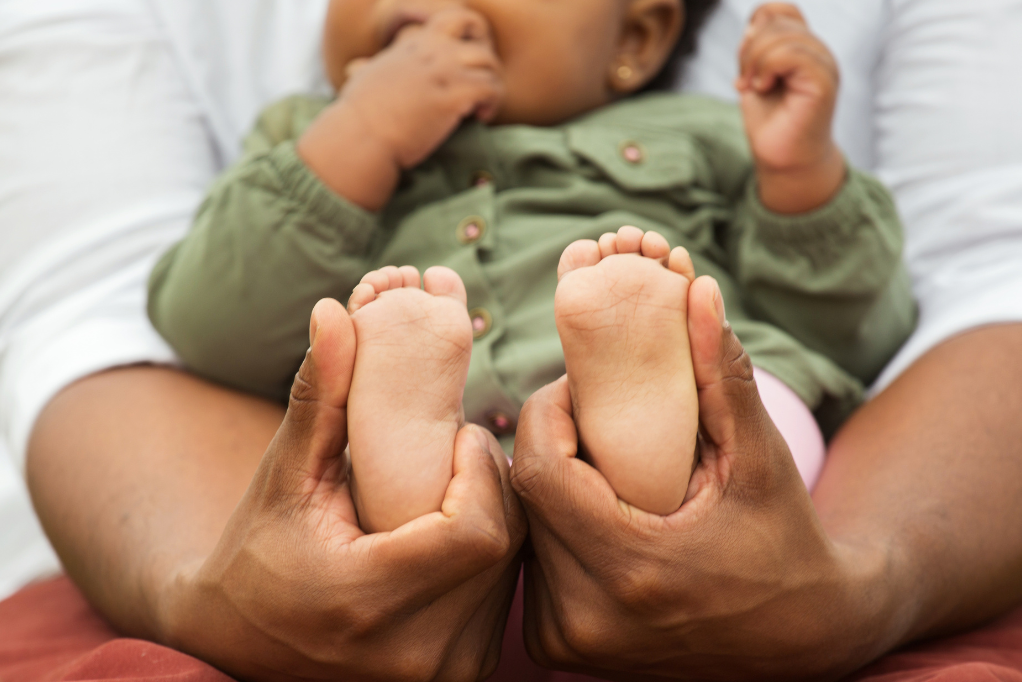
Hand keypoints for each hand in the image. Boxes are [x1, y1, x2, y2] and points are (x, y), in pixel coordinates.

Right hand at [162, 300, 525, 681]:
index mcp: (367, 602)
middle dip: (493, 486)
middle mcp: (415, 658)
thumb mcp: (282, 475)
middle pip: (505, 549)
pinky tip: (461, 525)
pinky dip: (495, 554)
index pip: (476, 532)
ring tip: (459, 484)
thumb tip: (334, 310)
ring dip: (499, 517)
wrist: (242, 644)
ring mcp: (441, 676)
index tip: (460, 435)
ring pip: (515, 573)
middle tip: (463, 450)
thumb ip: (317, 397)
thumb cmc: (257, 551)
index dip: (480, 473)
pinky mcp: (458, 679)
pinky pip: (505, 597)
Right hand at [298, 7, 503, 211]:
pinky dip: (493, 103)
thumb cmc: (358, 116)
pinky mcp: (453, 96)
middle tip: (482, 88)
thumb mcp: (362, 78)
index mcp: (413, 45)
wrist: (361, 137)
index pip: (453, 19)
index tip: (468, 63)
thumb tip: (356, 69)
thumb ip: (367, 68)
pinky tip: (480, 117)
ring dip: (493, 85)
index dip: (470, 36)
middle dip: (488, 61)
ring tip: (482, 107)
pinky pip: (491, 88)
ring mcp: (443, 72)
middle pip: (479, 37)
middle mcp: (431, 52)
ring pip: (490, 63)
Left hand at [511, 278, 896, 678]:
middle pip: (527, 500)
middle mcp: (588, 617)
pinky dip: (553, 530)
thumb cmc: (785, 541)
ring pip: (523, 532)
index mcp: (632, 568)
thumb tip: (695, 290)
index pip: (540, 469)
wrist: (800, 642)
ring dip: (550, 487)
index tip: (582, 391)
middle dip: (551, 445)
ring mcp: (570, 642)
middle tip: (592, 421)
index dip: (549, 414)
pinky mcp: (561, 650)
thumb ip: (722, 375)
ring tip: (601, 468)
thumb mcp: (760, 458)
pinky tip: (596, 514)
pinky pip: (531, 566)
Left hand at [736, 3, 844, 212]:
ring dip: (755, 61)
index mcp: (802, 47)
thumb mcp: (753, 77)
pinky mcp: (823, 81)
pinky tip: (763, 88)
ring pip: (781, 35)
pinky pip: (791, 54)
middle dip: (749, 49)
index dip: (754, 29)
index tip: (745, 63)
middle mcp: (817, 51)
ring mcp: (823, 64)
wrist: (783, 159)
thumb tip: (751, 27)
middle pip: (775, 21)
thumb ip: (754, 50)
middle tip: (745, 81)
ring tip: (754, 87)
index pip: (778, 10)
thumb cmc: (770, 122)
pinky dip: (767, 68)